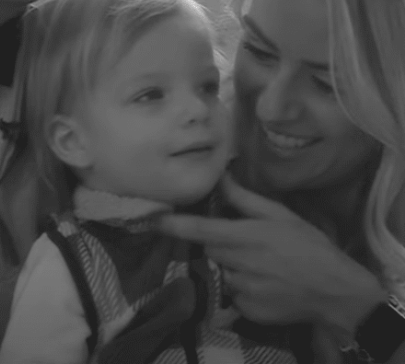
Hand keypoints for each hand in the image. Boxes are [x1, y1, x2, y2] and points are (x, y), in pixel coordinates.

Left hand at [158, 174, 384, 331]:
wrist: (335, 292)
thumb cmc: (308, 246)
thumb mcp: (280, 215)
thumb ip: (245, 199)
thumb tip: (221, 175)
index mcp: (244, 237)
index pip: (199, 230)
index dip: (172, 225)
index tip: (151, 219)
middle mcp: (237, 264)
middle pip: (209, 249)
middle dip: (217, 243)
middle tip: (243, 241)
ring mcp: (240, 290)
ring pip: (220, 271)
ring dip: (230, 266)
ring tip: (260, 264)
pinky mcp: (245, 311)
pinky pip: (232, 294)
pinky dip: (241, 287)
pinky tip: (264, 283)